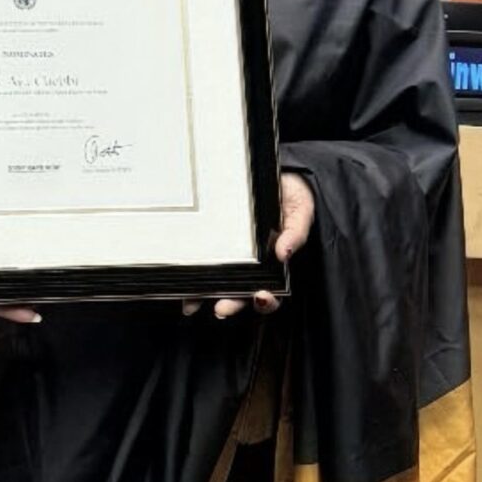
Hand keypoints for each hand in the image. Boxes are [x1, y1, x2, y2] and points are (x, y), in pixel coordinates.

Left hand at [183, 172, 314, 318]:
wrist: (274, 173)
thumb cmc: (291, 195)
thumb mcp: (300, 211)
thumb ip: (295, 233)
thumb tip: (283, 253)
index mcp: (272, 262)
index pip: (270, 290)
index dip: (265, 301)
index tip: (260, 297)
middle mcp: (250, 263)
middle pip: (241, 292)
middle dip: (231, 304)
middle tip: (221, 309)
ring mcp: (230, 252)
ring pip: (217, 281)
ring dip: (204, 295)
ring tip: (192, 303)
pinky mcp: (212, 237)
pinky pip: (201, 257)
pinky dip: (190, 270)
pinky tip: (181, 278)